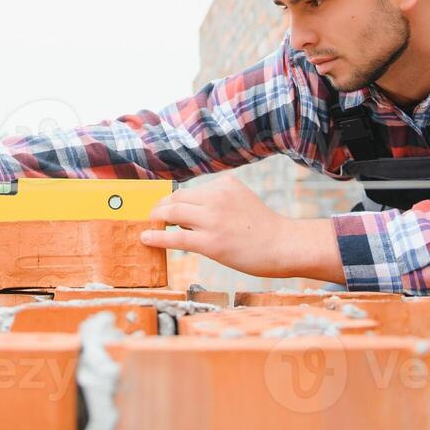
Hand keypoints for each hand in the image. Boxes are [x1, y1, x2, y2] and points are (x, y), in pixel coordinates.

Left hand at [139, 176, 342, 282]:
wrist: (283, 245)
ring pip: (173, 214)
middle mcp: (217, 197)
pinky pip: (176, 237)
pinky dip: (157, 236)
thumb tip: (184, 216)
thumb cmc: (264, 228)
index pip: (190, 190)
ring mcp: (213, 219)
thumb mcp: (241, 201)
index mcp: (225, 184)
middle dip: (161, 207)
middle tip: (151, 215)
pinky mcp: (210, 241)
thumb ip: (217, 202)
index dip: (172, 200)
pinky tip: (146, 238)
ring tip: (148, 225)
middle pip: (177, 198)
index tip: (163, 206)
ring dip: (157, 219)